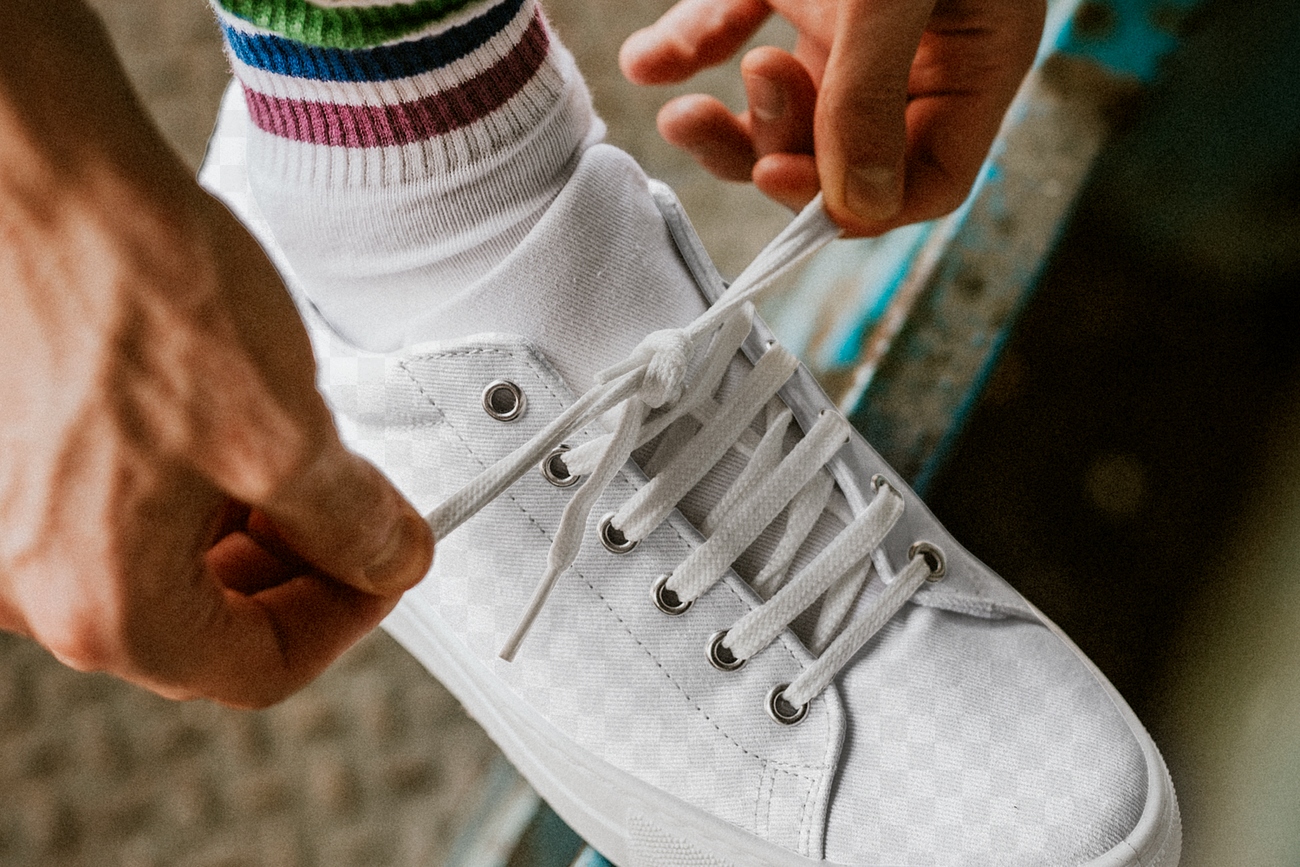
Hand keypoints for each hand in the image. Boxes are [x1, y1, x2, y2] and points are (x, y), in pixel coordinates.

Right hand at [0, 0, 432, 707]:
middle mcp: (49, 582)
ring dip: (265, 530)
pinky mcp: (42, 473)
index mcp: (106, 604)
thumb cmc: (139, 292)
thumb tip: (390, 556)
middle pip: (220, 626)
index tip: (389, 564)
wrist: (54, 185)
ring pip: (187, 572)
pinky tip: (249, 435)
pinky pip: (145, 518)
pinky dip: (215, 494)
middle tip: (362, 515)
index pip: (262, 668)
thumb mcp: (288, 434)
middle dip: (307, 570)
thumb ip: (354, 525)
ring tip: (309, 458)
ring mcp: (37, 529)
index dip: (350, 617)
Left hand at [620, 0, 1044, 234]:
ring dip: (727, 123)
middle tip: (752, 94)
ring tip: (684, 100)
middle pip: (838, 156)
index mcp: (966, 61)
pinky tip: (647, 60)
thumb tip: (852, 209)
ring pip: (781, 112)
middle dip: (778, 148)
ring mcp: (846, 19)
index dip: (857, 200)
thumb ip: (869, 96)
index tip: (787, 181)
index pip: (926, 179)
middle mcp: (907, 52)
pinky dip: (686, 47)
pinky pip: (732, 31)